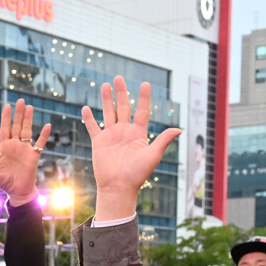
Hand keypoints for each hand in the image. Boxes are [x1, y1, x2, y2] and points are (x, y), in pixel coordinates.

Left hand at [0, 98, 49, 202]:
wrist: (17, 192)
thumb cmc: (4, 182)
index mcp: (5, 147)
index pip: (5, 129)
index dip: (6, 118)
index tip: (7, 106)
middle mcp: (16, 146)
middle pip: (17, 126)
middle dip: (18, 114)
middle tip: (20, 100)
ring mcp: (25, 150)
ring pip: (27, 131)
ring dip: (28, 119)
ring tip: (30, 107)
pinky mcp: (33, 156)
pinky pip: (40, 143)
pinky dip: (44, 135)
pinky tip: (47, 126)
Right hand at [81, 77, 182, 221]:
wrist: (119, 188)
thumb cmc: (137, 174)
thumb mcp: (153, 155)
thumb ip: (163, 140)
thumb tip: (179, 129)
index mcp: (138, 133)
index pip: (142, 111)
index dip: (144, 98)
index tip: (145, 84)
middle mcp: (125, 132)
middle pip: (123, 107)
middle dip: (121, 92)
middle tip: (119, 78)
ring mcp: (111, 136)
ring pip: (108, 113)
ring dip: (107, 100)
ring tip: (105, 85)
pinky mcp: (99, 143)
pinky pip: (93, 127)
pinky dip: (89, 118)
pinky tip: (86, 108)